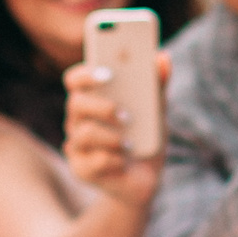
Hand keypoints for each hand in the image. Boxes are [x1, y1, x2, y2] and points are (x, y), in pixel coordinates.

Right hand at [62, 54, 168, 207]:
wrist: (145, 178)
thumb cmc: (144, 138)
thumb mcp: (155, 110)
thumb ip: (157, 85)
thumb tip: (163, 57)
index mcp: (91, 99)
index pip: (75, 79)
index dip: (86, 73)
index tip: (109, 73)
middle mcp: (78, 120)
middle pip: (75, 104)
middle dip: (102, 107)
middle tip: (127, 116)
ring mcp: (77, 146)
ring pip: (84, 134)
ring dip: (111, 137)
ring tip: (130, 144)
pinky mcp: (82, 169)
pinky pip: (94, 162)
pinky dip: (114, 160)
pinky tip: (124, 162)